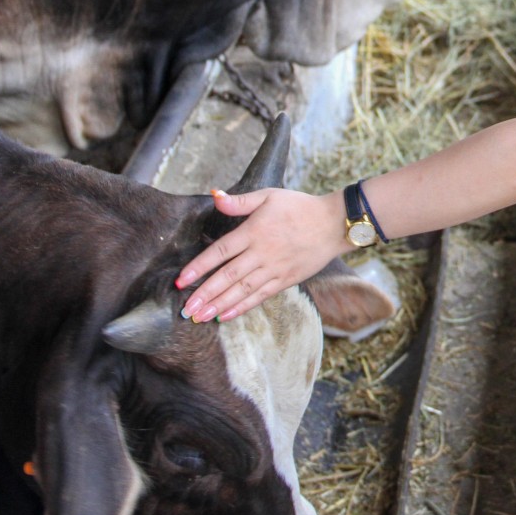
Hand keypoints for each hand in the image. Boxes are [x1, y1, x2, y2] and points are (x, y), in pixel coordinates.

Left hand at [175, 188, 349, 321]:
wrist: (334, 223)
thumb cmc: (300, 207)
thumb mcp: (269, 196)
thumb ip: (239, 201)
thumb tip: (214, 196)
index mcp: (254, 232)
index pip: (220, 252)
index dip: (199, 267)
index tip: (181, 281)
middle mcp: (262, 253)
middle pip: (228, 277)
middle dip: (204, 294)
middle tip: (186, 310)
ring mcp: (274, 269)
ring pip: (242, 290)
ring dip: (219, 305)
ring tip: (200, 317)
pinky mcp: (286, 280)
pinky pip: (261, 296)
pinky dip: (243, 307)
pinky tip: (226, 315)